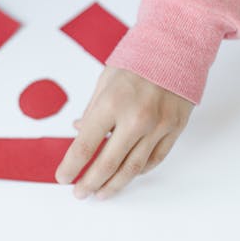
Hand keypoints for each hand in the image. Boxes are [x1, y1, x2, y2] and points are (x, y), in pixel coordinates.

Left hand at [55, 67, 193, 199]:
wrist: (177, 47)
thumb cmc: (137, 61)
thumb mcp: (105, 81)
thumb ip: (92, 111)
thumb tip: (78, 132)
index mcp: (112, 103)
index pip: (85, 145)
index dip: (71, 166)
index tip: (62, 177)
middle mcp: (136, 118)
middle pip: (108, 164)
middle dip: (90, 183)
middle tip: (79, 193)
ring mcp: (158, 126)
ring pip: (132, 169)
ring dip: (114, 185)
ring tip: (100, 194)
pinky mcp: (175, 129)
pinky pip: (154, 160)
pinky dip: (138, 172)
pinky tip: (126, 177)